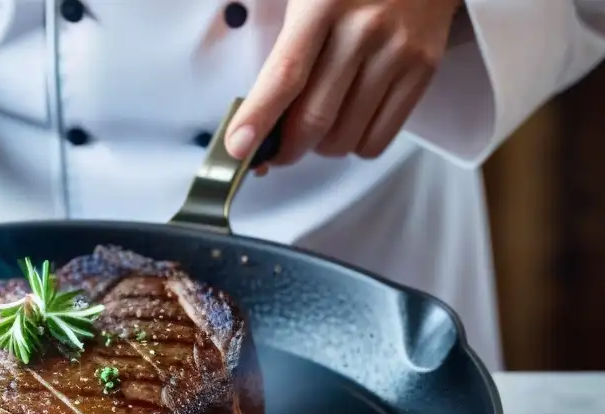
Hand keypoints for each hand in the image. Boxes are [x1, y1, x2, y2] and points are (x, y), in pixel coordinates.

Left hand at [225, 0, 461, 168]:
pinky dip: (354, 146)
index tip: (238, 149)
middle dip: (286, 148)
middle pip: (314, 119)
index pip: (285, 76)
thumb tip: (256, 119)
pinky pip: (378, 139)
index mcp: (322, 4)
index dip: (258, 119)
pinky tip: (348, 123)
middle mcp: (363, 29)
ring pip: (345, 137)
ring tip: (317, 127)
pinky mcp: (424, 69)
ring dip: (320, 148)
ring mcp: (398, 51)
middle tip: (275, 151)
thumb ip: (283, 50)